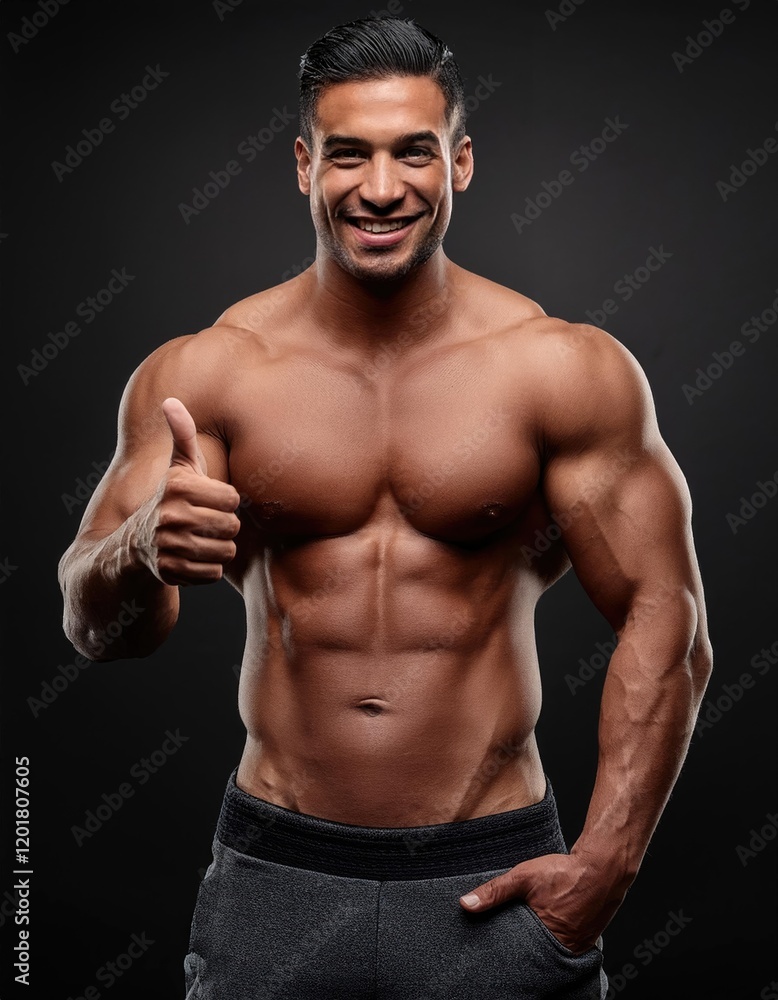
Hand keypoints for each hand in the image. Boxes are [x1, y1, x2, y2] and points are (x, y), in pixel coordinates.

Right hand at [134, 398, 241, 585]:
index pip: (233, 498)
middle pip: (232, 526)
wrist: (134, 545)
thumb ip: (183, 435)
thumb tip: (170, 401)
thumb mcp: (178, 466)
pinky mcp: (169, 572)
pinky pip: (213, 574)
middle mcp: (170, 515)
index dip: (226, 501)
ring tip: (201, 539)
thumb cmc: (170, 499)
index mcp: (178, 486)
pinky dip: (207, 569)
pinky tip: (192, 558)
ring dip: (219, 548)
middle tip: (206, 522)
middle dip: (224, 526)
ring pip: (225, 552)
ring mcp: (168, 546)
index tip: (210, 500)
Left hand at [459, 851, 627, 953]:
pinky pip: (567, 946)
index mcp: (547, 938)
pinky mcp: (587, 939)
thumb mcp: (523, 877)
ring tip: (529, 933)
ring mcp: (578, 946)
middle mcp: (565, 948)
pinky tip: (549, 927)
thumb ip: (495, 891)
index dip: (508, 954)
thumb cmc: (564, 872)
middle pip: (536, 957)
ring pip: (552, 951)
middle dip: (523, 951)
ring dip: (541, 944)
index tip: (496, 952)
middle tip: (512, 940)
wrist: (603, 867)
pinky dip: (556, 939)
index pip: (520, 958)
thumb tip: (466, 904)